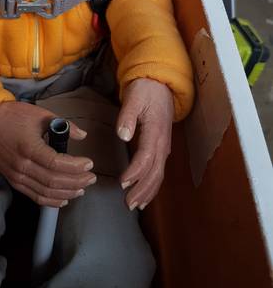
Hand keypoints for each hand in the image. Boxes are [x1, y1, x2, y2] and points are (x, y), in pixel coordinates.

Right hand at [0, 100, 95, 207]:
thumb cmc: (11, 115)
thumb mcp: (39, 114)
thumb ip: (62, 124)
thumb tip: (82, 135)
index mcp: (29, 147)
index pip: (57, 164)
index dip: (76, 166)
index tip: (89, 163)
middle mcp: (22, 166)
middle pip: (54, 181)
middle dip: (77, 181)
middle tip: (91, 177)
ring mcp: (17, 176)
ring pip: (46, 192)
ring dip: (67, 192)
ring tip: (82, 188)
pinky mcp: (13, 181)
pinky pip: (35, 196)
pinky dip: (51, 200)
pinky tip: (64, 198)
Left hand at [117, 78, 173, 210]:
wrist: (161, 83)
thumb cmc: (145, 89)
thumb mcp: (134, 98)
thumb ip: (127, 117)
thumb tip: (122, 135)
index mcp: (155, 131)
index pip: (146, 157)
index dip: (135, 172)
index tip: (122, 183)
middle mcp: (162, 142)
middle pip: (154, 172)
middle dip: (142, 190)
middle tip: (128, 204)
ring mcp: (164, 146)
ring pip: (158, 174)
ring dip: (148, 191)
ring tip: (135, 205)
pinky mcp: (162, 146)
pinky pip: (159, 169)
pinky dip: (153, 184)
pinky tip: (145, 194)